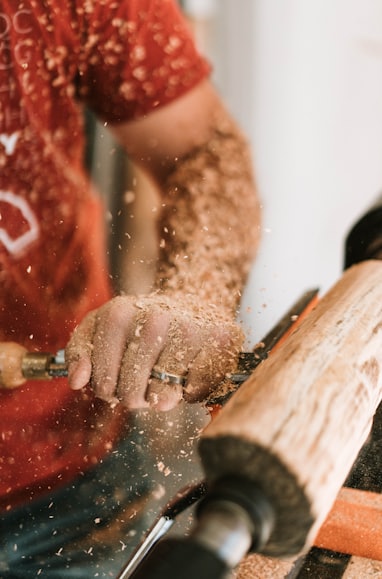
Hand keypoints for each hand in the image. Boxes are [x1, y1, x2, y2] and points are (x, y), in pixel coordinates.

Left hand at [65, 293, 242, 410]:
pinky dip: (189, 394)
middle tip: (141, 381)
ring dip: (160, 398)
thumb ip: (79, 352)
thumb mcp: (100, 329)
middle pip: (131, 392)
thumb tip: (78, 381)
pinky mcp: (219, 342)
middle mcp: (155, 318)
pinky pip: (195, 393)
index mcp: (119, 314)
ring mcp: (189, 329)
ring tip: (162, 378)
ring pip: (163, 397)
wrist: (189, 307)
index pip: (102, 381)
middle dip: (133, 396)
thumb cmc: (139, 325)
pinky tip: (187, 374)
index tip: (114, 379)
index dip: (107, 390)